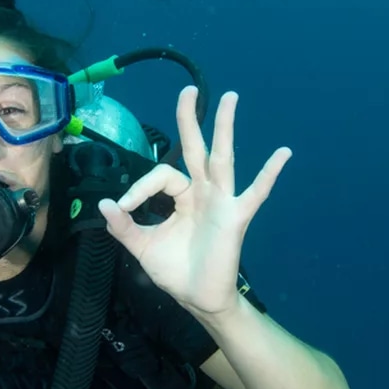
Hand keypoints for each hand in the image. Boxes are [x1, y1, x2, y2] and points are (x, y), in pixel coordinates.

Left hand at [98, 86, 289, 317]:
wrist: (199, 299)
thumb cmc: (175, 271)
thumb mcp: (142, 246)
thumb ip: (124, 225)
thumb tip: (105, 202)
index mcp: (182, 196)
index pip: (161, 175)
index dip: (138, 188)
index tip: (123, 208)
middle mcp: (203, 192)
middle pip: (196, 148)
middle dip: (190, 119)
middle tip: (188, 89)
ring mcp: (222, 201)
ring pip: (223, 158)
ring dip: (225, 127)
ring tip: (230, 97)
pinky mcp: (236, 217)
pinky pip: (256, 193)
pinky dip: (269, 173)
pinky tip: (283, 153)